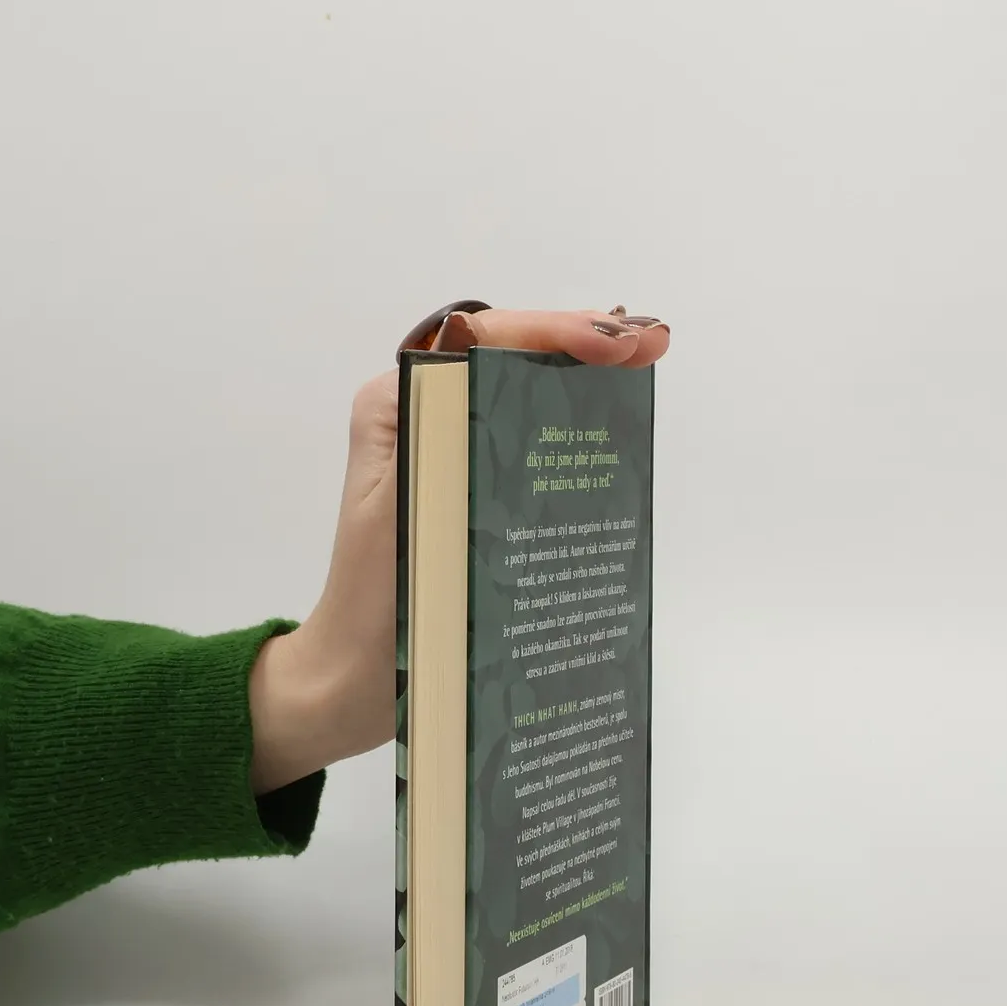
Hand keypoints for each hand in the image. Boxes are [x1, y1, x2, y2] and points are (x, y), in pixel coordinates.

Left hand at [247, 308, 669, 791]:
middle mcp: (422, 417)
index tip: (612, 344)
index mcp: (397, 405)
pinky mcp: (469, 488)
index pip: (486, 340)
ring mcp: (449, 452)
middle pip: (512, 356)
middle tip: (651, 344)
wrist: (356, 673)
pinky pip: (523, 441)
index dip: (556, 332)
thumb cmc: (373, 600)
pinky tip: (616, 426)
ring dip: (585, 377)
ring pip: (524, 393)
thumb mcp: (404, 507)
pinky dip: (572, 425)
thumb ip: (445, 439)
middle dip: (583, 343)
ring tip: (642, 365)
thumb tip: (512, 377)